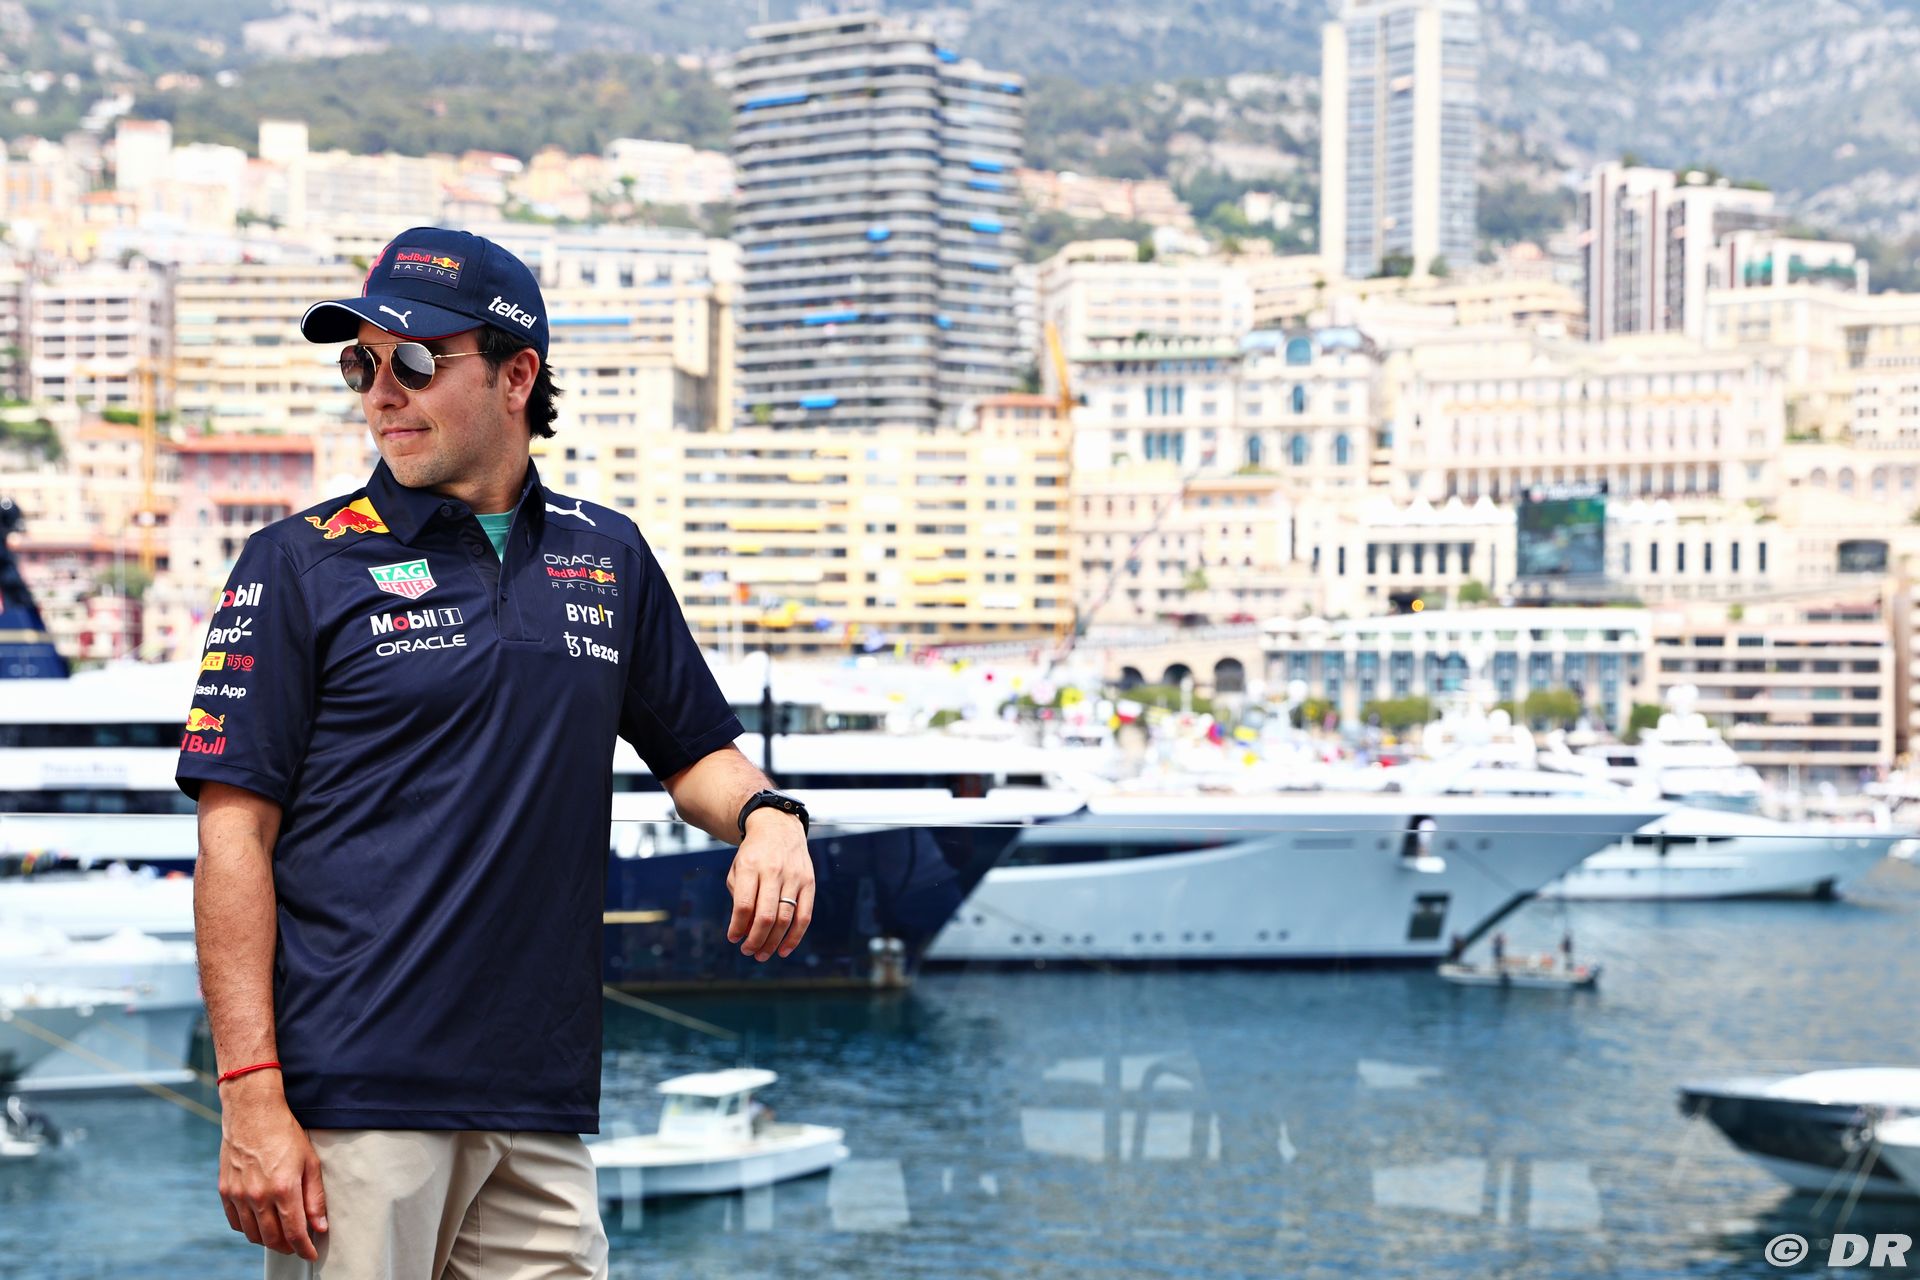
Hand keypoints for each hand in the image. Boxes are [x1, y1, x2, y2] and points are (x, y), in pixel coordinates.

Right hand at [217, 1072, 326, 1258]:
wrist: (252, 1112)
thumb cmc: (285, 1134)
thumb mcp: (310, 1162)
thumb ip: (315, 1198)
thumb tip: (320, 1227)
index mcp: (283, 1189)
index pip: (294, 1233)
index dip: (304, 1249)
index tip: (311, 1254)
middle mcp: (258, 1196)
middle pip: (272, 1239)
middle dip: (288, 1247)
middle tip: (298, 1245)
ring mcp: (238, 1195)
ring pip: (253, 1234)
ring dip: (268, 1241)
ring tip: (281, 1235)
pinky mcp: (225, 1191)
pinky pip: (235, 1222)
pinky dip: (248, 1229)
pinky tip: (260, 1223)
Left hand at [727, 809, 814, 960]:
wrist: (779, 828)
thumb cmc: (754, 854)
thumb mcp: (738, 869)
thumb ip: (738, 897)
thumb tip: (744, 931)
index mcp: (751, 866)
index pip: (744, 905)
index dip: (738, 927)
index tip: (733, 939)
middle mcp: (774, 871)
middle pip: (766, 915)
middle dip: (755, 940)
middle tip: (748, 952)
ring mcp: (794, 877)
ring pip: (785, 919)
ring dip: (773, 942)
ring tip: (762, 954)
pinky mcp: (809, 882)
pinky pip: (805, 916)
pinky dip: (795, 937)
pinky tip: (784, 950)